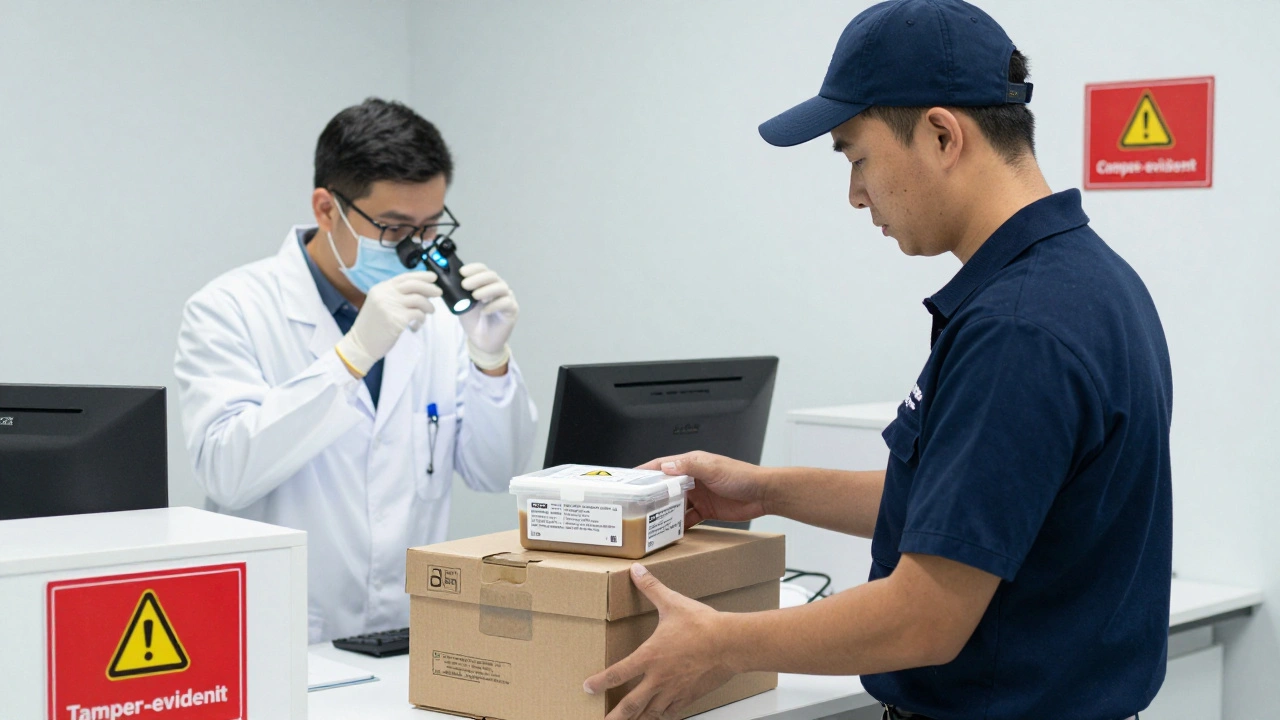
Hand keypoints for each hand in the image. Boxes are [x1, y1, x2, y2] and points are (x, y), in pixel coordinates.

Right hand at [334, 272, 440, 375]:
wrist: (361, 344)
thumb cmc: (372, 326)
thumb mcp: (380, 304)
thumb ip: (395, 296)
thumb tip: (421, 290)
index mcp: (381, 288)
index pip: (404, 277)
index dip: (421, 275)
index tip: (433, 277)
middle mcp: (385, 294)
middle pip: (414, 285)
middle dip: (430, 287)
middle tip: (439, 293)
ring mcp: (391, 306)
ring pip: (419, 300)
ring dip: (428, 306)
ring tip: (429, 312)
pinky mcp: (397, 319)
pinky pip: (418, 315)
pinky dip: (421, 320)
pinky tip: (417, 325)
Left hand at [458, 263, 518, 370]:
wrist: (481, 340)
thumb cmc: (473, 320)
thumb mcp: (462, 304)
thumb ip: (457, 292)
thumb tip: (445, 280)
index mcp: (486, 283)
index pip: (483, 269)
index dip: (473, 269)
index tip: (461, 272)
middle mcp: (498, 287)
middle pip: (492, 276)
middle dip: (478, 278)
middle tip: (465, 285)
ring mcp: (507, 298)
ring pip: (501, 287)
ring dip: (487, 290)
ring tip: (475, 296)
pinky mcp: (513, 310)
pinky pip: (506, 303)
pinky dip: (494, 306)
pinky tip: (484, 311)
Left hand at [583, 564, 738, 719]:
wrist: (730, 643)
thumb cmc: (702, 625)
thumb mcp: (672, 603)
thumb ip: (651, 588)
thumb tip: (636, 571)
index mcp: (650, 656)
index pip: (617, 673)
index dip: (599, 682)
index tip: (588, 688)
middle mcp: (658, 678)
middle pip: (630, 705)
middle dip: (615, 717)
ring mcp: (674, 690)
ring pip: (650, 713)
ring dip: (637, 719)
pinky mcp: (689, 696)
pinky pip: (671, 712)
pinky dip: (661, 716)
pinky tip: (658, 716)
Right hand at [639, 451, 769, 528]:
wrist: (762, 494)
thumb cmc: (742, 476)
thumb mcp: (713, 468)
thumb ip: (690, 466)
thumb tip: (666, 466)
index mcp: (692, 464)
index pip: (662, 465)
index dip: (645, 472)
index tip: (629, 479)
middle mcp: (693, 479)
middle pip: (666, 487)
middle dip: (651, 495)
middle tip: (635, 506)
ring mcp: (699, 495)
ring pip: (674, 505)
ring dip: (664, 512)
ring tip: (649, 522)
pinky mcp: (706, 510)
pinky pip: (687, 518)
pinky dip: (678, 525)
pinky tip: (670, 532)